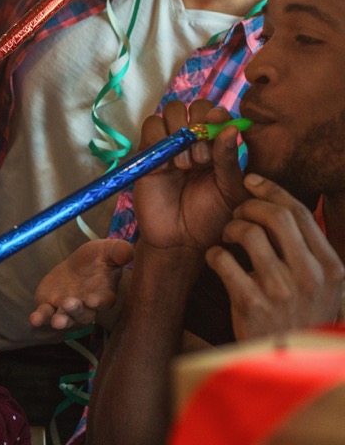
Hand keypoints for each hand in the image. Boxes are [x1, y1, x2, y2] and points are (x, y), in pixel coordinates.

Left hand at [30, 238, 132, 329]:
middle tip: (70, 304)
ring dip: (61, 320)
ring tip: (56, 321)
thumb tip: (129, 251)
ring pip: (65, 318)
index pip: (104, 301)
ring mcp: (67, 309)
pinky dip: (40, 318)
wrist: (77, 266)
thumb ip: (119, 251)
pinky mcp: (49, 306)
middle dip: (76, 310)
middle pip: (83, 314)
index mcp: (104, 294)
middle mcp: (87, 307)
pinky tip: (34, 320)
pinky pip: (45, 315)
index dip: (99, 302)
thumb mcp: (108, 250)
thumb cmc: (97, 259)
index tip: (93, 301)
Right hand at [133, 100, 246, 256]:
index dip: (217, 115)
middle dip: (198, 124)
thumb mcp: (231, 190)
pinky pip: (150, 128)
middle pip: (193, 106)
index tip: (219, 128)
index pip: (216, 113)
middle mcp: (194, 142)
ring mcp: (169, 146)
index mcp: (218, 146)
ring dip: (179, 132)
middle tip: (203, 157)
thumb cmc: (212, 219)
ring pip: (170, 112)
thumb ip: (229, 159)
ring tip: (187, 164)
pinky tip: (169, 166)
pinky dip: (160, 139)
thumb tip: (231, 127)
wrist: (182, 242)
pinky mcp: (148, 154)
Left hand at [207, 174, 344, 341]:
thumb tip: (282, 206)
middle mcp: (311, 277)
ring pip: (248, 233)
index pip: (300, 213)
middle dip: (249, 206)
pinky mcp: (251, 304)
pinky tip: (216, 260)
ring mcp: (281, 291)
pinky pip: (223, 259)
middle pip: (275, 216)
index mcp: (332, 268)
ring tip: (227, 238)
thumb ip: (310, 252)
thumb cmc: (298, 319)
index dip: (271, 191)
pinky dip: (214, 254)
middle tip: (237, 213)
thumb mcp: (322, 288)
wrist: (285, 367)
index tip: (251, 181)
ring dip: (230, 228)